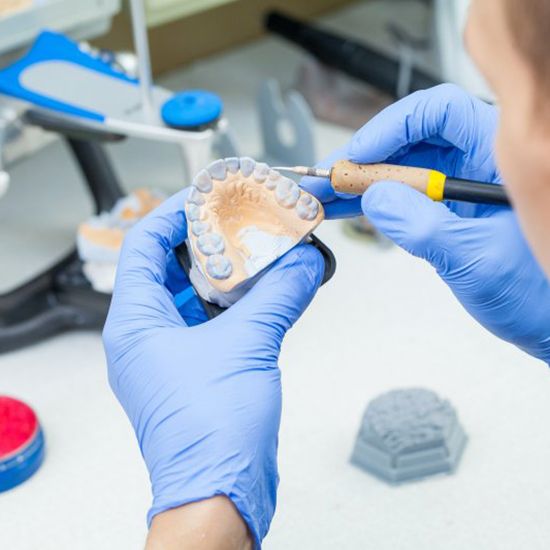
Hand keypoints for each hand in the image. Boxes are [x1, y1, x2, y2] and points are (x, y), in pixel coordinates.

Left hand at [103, 189, 323, 545]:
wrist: (221, 492)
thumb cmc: (210, 433)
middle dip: (207, 242)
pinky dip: (239, 304)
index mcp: (136, 323)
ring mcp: (171, 354)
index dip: (172, 214)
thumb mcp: (248, 345)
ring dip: (227, 274)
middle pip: (171, 267)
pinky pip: (214, 322)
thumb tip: (304, 263)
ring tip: (258, 249)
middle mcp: (147, 336)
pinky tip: (267, 291)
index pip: (144, 246)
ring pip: (195, 295)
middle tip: (240, 220)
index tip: (205, 197)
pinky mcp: (197, 370)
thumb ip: (279, 295)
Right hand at [302, 84, 549, 362]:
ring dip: (360, 182)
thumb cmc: (538, 290)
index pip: (441, 113)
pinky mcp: (444, 211)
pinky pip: (402, 197)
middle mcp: (477, 163)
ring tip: (325, 196)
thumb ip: (424, 228)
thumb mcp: (479, 259)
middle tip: (328, 179)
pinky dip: (371, 203)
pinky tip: (345, 209)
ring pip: (401, 168)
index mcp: (500, 156)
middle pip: (411, 139)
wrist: (546, 320)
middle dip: (364, 158)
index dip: (394, 127)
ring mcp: (458, 187)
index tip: (360, 156)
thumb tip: (375, 199)